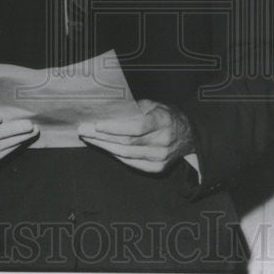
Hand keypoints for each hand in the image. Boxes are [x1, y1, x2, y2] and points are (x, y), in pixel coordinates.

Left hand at [78, 99, 194, 172]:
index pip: (136, 128)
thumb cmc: (167, 117)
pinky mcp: (158, 168)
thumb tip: (112, 111)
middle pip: (127, 142)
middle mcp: (163, 141)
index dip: (115, 128)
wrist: (188, 136)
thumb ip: (136, 108)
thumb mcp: (156, 105)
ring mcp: (160, 157)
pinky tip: (106, 148)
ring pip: (126, 155)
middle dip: (102, 137)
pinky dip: (117, 156)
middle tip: (85, 131)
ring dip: (105, 147)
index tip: (98, 125)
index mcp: (163, 122)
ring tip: (90, 140)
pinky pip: (132, 163)